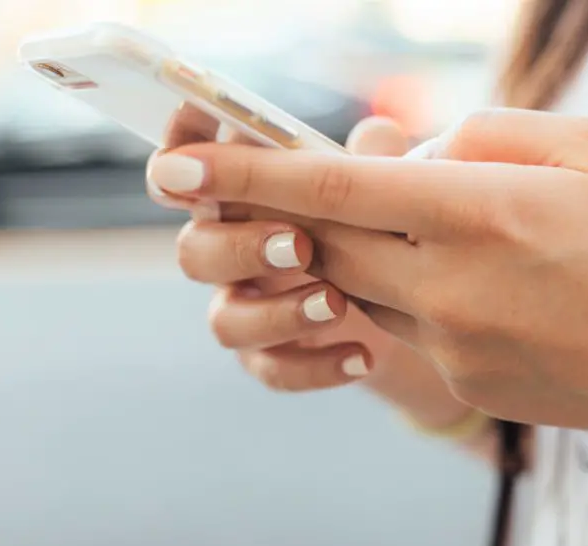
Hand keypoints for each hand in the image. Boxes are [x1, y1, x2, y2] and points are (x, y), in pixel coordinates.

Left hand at [147, 109, 587, 432]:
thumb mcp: (583, 147)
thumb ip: (478, 134)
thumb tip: (400, 152)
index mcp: (479, 211)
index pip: (332, 188)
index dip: (246, 174)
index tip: (175, 168)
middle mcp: (450, 284)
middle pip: (326, 243)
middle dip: (298, 213)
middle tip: (294, 190)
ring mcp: (453, 345)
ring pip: (363, 288)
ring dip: (370, 253)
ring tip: (445, 234)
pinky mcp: (463, 382)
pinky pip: (409, 329)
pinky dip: (419, 295)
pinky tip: (488, 289)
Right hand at [151, 115, 412, 390]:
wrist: (408, 306)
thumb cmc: (377, 223)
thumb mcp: (381, 188)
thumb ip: (373, 160)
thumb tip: (379, 134)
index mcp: (241, 195)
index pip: (187, 169)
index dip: (179, 153)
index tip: (193, 149)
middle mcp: (229, 250)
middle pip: (194, 251)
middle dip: (241, 247)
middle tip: (300, 244)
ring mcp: (245, 307)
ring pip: (225, 321)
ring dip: (277, 313)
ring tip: (338, 303)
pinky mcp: (271, 356)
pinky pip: (271, 370)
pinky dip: (316, 366)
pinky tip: (363, 355)